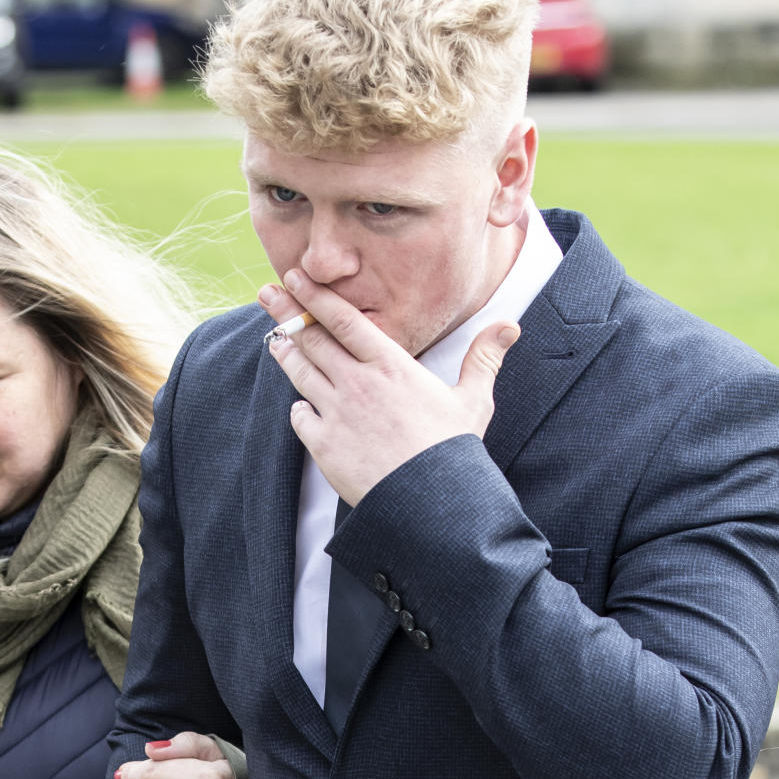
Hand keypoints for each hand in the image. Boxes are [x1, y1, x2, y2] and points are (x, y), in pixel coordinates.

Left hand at [261, 269, 519, 505]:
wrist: (429, 502)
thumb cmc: (452, 451)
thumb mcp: (474, 400)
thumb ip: (484, 358)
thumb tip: (510, 325)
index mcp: (391, 365)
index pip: (345, 320)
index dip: (316, 296)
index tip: (296, 276)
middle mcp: (357, 383)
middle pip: (313, 339)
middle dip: (288, 313)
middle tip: (268, 294)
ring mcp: (336, 414)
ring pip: (301, 374)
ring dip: (285, 353)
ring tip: (274, 339)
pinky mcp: (323, 446)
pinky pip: (300, 418)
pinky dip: (299, 409)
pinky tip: (301, 406)